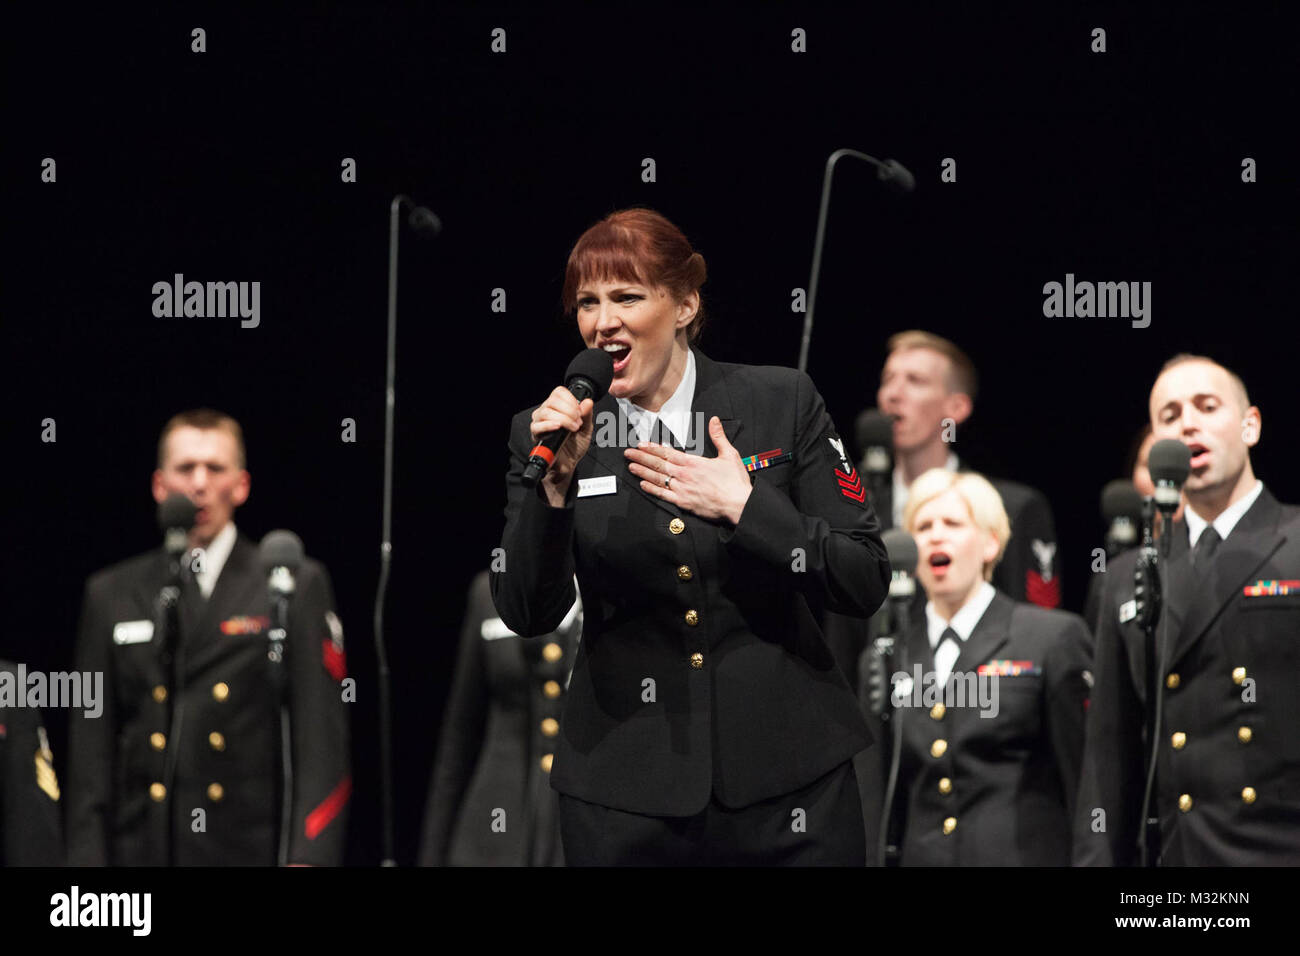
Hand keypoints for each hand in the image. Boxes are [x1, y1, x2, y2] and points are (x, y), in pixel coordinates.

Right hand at [529, 387, 594, 502]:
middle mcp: (546, 412)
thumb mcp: (586, 429)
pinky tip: (558, 428)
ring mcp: (540, 423)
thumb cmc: (575, 446)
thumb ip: (587, 415)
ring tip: (572, 428)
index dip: (571, 399)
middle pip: (552, 400)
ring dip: (563, 419)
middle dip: (569, 410)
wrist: (569, 464)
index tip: (580, 412)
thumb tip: (588, 402)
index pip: (559, 392)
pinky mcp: (536, 435)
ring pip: (545, 411)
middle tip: (578, 422)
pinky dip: (548, 425)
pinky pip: (537, 426)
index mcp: (558, 407)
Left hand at [624, 416, 752, 523]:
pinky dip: (652, 489)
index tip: (641, 444)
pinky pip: (663, 495)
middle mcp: (684, 475)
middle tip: (628, 453)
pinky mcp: (683, 503)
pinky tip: (643, 484)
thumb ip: (719, 437)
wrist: (739, 504)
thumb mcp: (729, 454)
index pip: (668, 453)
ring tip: (631, 466)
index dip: (653, 448)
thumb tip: (714, 421)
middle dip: (642, 457)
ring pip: (658, 479)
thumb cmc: (735, 482)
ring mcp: (682, 489)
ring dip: (643, 471)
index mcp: (693, 462)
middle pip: (658, 464)